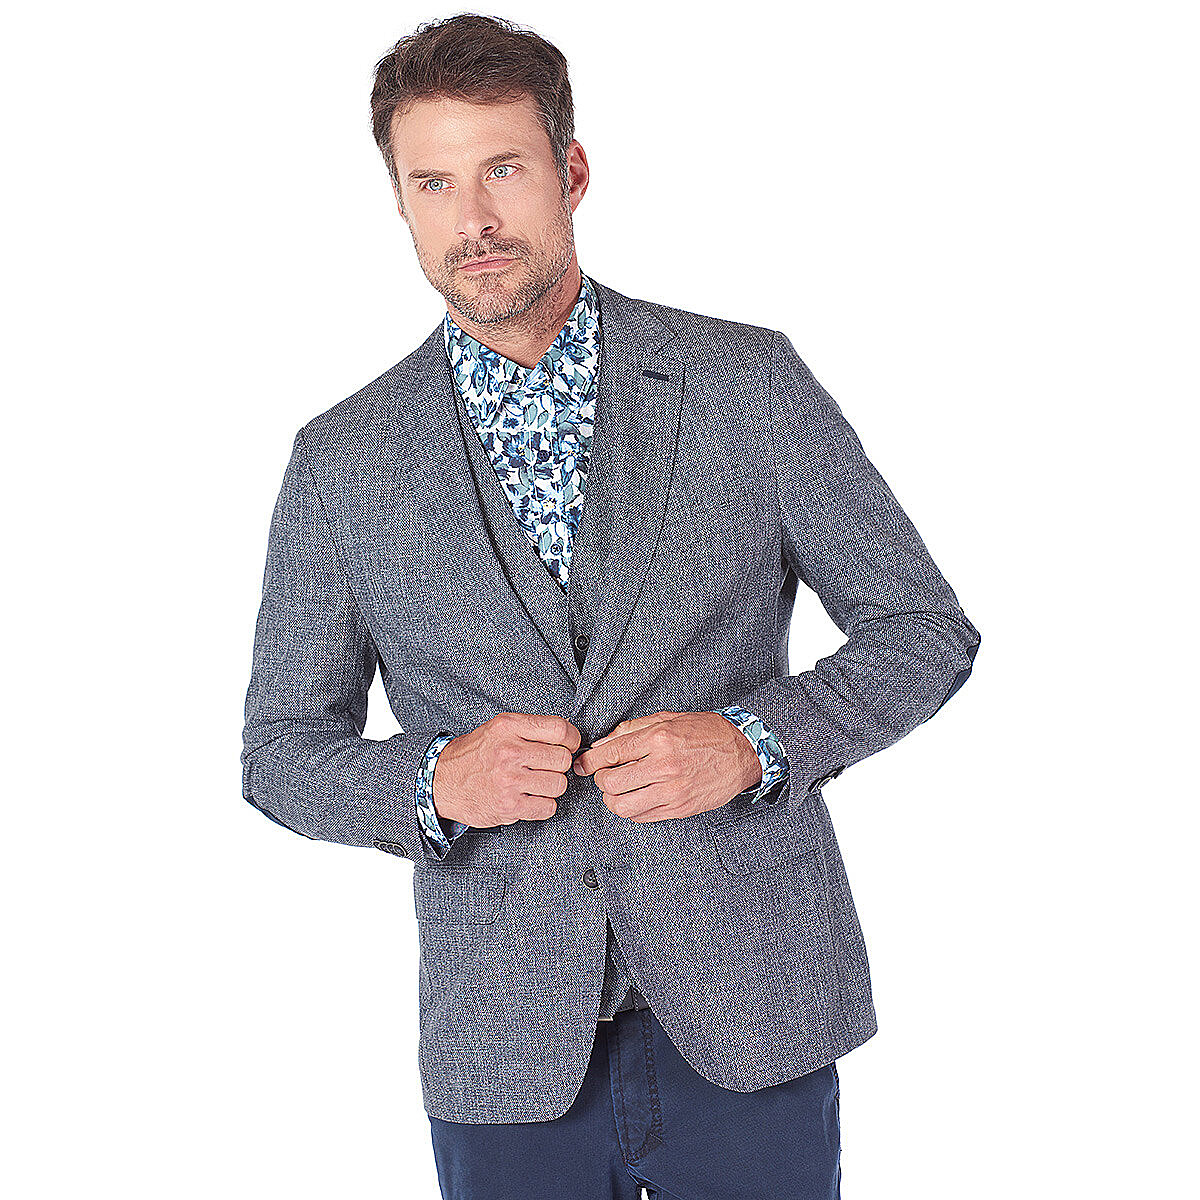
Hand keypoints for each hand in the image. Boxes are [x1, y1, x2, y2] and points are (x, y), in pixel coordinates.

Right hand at [432, 713, 581, 826]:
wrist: (441, 782)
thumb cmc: (474, 755)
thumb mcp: (498, 728)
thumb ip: (530, 729)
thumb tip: (567, 738)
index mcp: (508, 727)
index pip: (560, 730)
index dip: (571, 739)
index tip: (567, 745)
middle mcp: (509, 753)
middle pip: (562, 760)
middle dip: (558, 765)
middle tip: (545, 767)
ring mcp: (509, 781)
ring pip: (559, 785)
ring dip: (551, 787)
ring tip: (535, 783)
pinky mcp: (509, 806)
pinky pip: (548, 807)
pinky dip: (543, 805)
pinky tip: (529, 798)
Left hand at [571, 711, 761, 821]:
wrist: (742, 752)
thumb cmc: (705, 733)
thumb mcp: (667, 719)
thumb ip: (631, 730)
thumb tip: (600, 745)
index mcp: (659, 738)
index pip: (610, 753)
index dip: (588, 761)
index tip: (582, 764)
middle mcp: (664, 765)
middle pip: (610, 782)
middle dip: (600, 780)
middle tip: (605, 775)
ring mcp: (673, 790)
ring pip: (622, 805)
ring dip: (613, 799)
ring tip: (618, 790)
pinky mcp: (680, 808)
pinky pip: (641, 817)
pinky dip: (631, 810)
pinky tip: (637, 798)